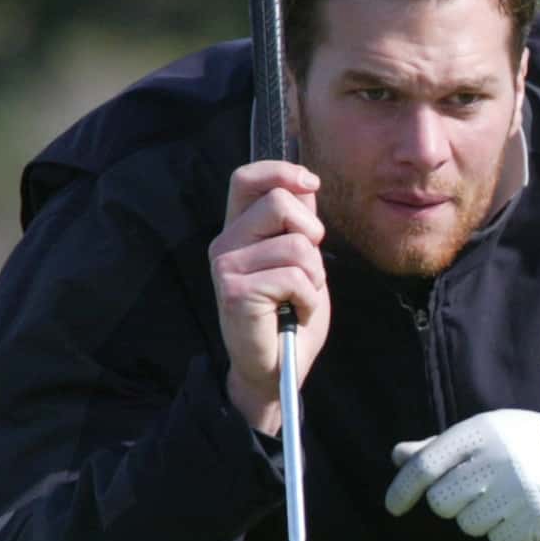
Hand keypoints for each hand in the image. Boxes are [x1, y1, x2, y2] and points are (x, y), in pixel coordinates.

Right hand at [211, 160, 328, 433]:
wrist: (276, 368)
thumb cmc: (289, 314)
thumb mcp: (300, 260)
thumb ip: (297, 223)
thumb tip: (305, 183)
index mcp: (238, 229)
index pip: (247, 177)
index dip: (282, 172)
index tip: (310, 184)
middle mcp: (225, 243)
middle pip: (279, 202)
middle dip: (313, 233)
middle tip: (309, 268)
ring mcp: (226, 267)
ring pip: (296, 244)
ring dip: (314, 275)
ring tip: (299, 296)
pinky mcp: (236, 291)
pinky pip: (295, 276)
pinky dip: (310, 298)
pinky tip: (295, 313)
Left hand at [385, 409, 539, 540]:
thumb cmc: (523, 444)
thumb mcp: (485, 432)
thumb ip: (440, 447)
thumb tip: (398, 456)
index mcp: (479, 433)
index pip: (425, 466)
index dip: (402, 489)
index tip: (394, 506)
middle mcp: (496, 461)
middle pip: (442, 503)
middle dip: (453, 503)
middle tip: (477, 491)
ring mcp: (517, 493)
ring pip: (468, 525)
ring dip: (481, 518)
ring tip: (506, 499)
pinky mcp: (535, 520)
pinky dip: (505, 533)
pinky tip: (521, 513)